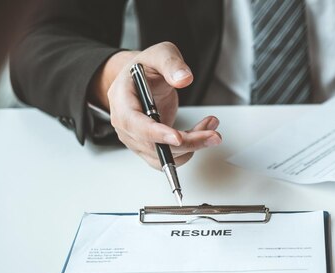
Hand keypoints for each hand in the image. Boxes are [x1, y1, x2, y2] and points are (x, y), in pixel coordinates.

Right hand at [89, 42, 221, 168]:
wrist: (142, 79)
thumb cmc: (147, 67)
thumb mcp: (160, 54)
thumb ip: (171, 63)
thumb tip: (184, 78)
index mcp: (122, 100)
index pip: (135, 123)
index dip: (156, 134)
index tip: (178, 138)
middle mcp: (125, 124)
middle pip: (154, 145)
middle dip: (187, 142)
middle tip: (213, 135)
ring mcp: (137, 139)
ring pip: (166, 155)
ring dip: (193, 145)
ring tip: (211, 127)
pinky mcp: (151, 146)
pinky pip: (172, 156)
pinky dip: (191, 148)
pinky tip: (202, 132)